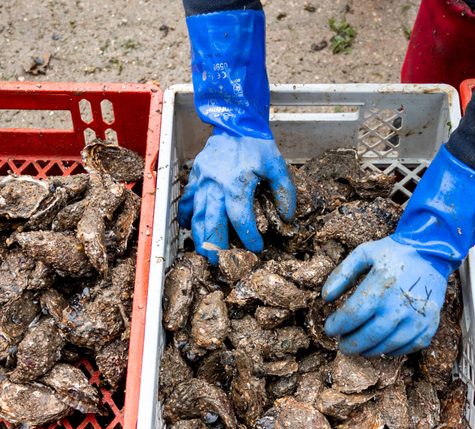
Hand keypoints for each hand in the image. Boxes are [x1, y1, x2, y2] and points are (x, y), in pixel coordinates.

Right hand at [178, 134, 294, 263]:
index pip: (241, 220)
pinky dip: (187, 215)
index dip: (248, 238)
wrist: (234, 119)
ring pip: (197, 217)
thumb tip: (287, 217)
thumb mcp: (277, 165)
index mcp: (236, 185)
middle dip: (215, 247)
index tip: (256, 249)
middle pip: (211, 224)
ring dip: (200, 238)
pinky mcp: (196, 176)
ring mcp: (202, 182)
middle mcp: (215, 186)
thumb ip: (284, 192)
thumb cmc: (256, 144)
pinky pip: (187, 200)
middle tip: (221, 263)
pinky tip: (189, 227)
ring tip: (205, 254)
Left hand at [322, 237, 447, 356]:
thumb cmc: (394, 253)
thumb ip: (342, 273)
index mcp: (382, 285)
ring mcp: (417, 318)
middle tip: (342, 344)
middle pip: (368, 337)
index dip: (336, 326)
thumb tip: (326, 298)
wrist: (432, 253)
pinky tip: (382, 345)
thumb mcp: (364, 253)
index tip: (330, 328)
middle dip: (350, 344)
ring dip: (369, 350)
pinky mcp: (429, 325)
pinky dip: (392, 351)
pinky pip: (408, 348)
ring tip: (359, 346)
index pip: (352, 316)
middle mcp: (400, 305)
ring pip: (387, 346)